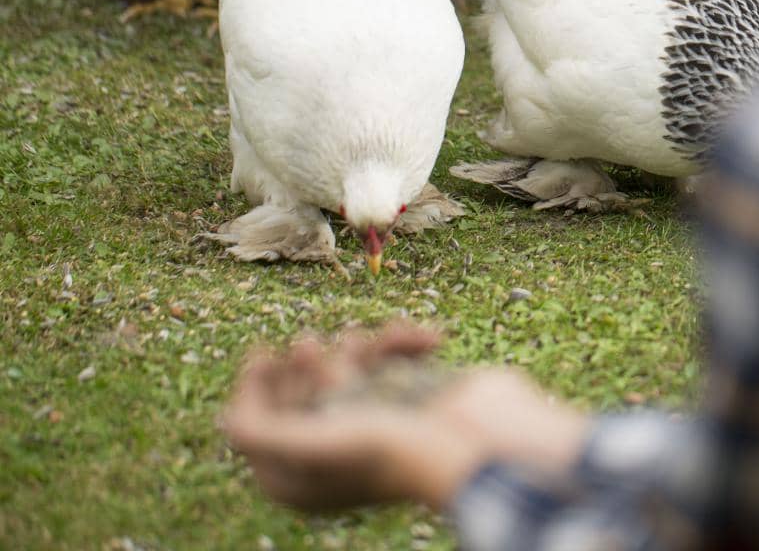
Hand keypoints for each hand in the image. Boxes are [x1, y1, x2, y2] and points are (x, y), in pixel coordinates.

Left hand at [222, 324, 591, 511]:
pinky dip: (404, 343)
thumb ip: (261, 433)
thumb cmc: (392, 451)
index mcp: (304, 475)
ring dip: (354, 347)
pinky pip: (394, 357)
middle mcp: (336, 446)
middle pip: (300, 393)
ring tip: (362, 341)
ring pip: (346, 367)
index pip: (261, 428)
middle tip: (306, 346)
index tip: (262, 354)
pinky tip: (423, 339)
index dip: (255, 389)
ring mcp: (376, 417)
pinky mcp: (411, 392)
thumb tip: (225, 420)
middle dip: (305, 365)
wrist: (477, 444)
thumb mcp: (313, 446)